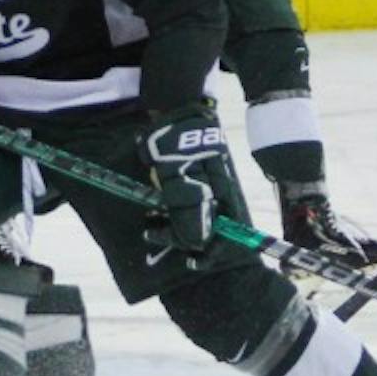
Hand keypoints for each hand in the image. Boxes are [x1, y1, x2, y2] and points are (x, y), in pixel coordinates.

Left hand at [139, 101, 245, 260]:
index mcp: (224, 197)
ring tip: (150, 223)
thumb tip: (197, 243)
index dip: (209, 253)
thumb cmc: (179, 144)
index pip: (226, 236)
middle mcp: (218, 196)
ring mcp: (205, 189)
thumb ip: (190, 212)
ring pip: (194, 220)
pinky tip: (154, 212)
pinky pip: (184, 207)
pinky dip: (169, 214)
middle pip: (208, 231)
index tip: (189, 262)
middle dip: (182, 240)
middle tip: (153, 233)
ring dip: (172, 228)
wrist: (173, 113)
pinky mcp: (191, 182)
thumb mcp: (182, 178)